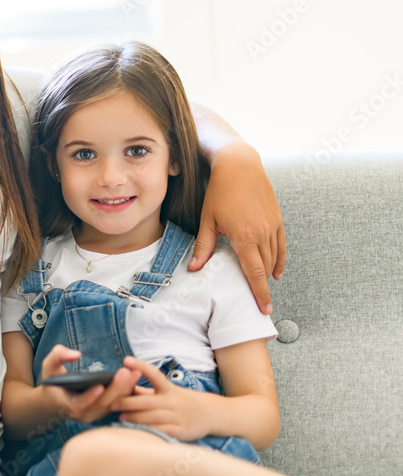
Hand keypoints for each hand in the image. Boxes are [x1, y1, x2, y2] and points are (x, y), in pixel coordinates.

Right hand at [38, 345, 140, 423]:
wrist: (55, 401)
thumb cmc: (52, 381)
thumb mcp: (49, 365)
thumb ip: (59, 355)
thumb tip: (76, 354)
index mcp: (67, 405)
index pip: (79, 403)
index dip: (89, 396)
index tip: (100, 385)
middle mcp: (82, 414)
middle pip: (101, 404)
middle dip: (114, 389)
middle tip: (125, 372)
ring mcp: (94, 415)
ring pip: (112, 405)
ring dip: (125, 390)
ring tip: (135, 372)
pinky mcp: (104, 413)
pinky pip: (117, 404)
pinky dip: (126, 392)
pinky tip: (135, 378)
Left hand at [111, 357, 213, 441]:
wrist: (211, 414)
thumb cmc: (181, 401)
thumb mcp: (166, 392)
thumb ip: (144, 390)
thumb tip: (121, 383)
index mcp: (169, 388)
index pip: (154, 374)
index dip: (140, 366)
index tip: (126, 360)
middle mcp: (173, 401)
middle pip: (148, 401)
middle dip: (128, 402)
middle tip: (112, 403)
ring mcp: (178, 417)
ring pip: (153, 417)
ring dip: (135, 418)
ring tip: (121, 418)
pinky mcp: (181, 432)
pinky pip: (162, 431)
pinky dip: (149, 430)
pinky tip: (137, 431)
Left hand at [190, 145, 285, 313]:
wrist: (240, 165)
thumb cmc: (219, 191)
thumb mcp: (207, 219)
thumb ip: (203, 246)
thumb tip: (194, 269)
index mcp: (244, 237)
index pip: (254, 273)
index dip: (259, 293)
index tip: (263, 310)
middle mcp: (262, 234)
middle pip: (266, 269)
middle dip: (264, 288)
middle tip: (261, 305)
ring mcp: (272, 226)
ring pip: (274, 258)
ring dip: (270, 274)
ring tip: (264, 289)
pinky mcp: (277, 219)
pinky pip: (282, 245)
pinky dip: (280, 260)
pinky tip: (277, 271)